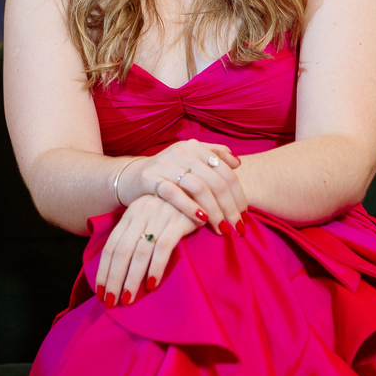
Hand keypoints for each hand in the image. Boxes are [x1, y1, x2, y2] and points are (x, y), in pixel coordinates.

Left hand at [96, 193, 201, 305]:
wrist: (202, 190)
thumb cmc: (174, 211)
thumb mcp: (150, 218)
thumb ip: (135, 236)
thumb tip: (118, 269)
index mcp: (131, 214)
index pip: (111, 245)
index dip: (104, 270)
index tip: (100, 292)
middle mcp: (142, 213)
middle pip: (122, 251)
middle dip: (114, 279)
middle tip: (111, 302)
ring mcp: (160, 215)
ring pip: (140, 252)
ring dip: (132, 278)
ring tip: (128, 299)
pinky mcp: (180, 220)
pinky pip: (164, 248)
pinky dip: (155, 267)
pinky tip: (151, 285)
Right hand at [118, 139, 246, 234]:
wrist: (130, 178)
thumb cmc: (167, 174)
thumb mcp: (189, 162)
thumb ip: (213, 156)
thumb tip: (237, 163)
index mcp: (195, 147)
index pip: (225, 171)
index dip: (238, 194)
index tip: (244, 215)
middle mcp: (181, 152)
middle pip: (215, 181)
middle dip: (230, 207)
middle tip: (238, 227)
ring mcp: (165, 163)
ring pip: (198, 187)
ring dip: (214, 211)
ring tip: (223, 228)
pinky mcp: (149, 177)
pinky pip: (174, 193)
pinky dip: (190, 207)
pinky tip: (201, 221)